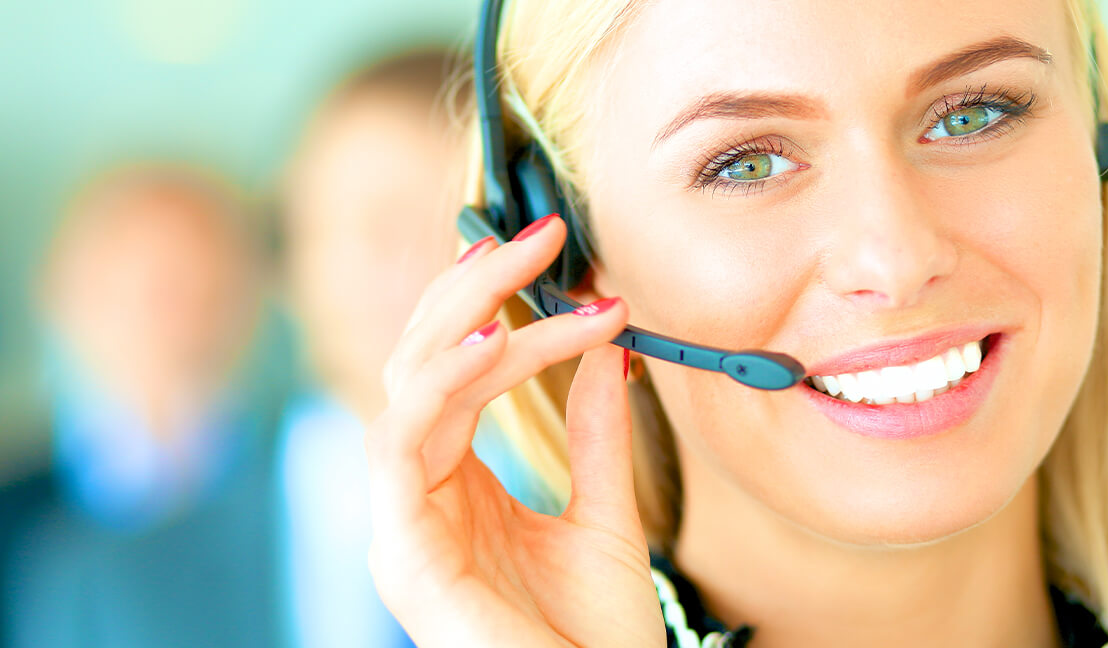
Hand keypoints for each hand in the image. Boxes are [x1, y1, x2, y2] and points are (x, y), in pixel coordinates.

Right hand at [365, 215, 665, 647]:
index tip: (566, 257)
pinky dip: (444, 384)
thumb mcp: (606, 513)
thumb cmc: (597, 638)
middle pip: (424, 360)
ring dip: (464, 317)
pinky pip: (402, 445)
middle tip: (541, 234)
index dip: (500, 302)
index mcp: (457, 483)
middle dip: (476, 286)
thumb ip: (598, 432)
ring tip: (522, 269)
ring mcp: (404, 520)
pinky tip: (495, 339)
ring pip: (408, 385)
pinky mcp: (402, 549)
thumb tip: (608, 350)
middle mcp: (421, 493)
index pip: (460, 367)